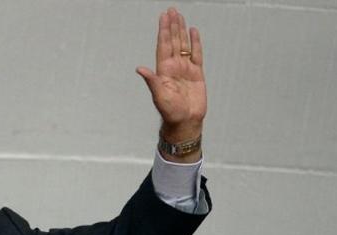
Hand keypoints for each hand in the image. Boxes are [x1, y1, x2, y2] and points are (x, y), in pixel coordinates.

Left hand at [137, 8, 206, 144]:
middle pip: (172, 41)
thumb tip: (139, 69)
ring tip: (180, 17)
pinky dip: (195, 43)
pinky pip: (196, 54)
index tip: (163, 17)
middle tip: (171, 10)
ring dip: (181, 31)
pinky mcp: (197, 73)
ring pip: (183, 45)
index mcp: (163, 70)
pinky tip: (193, 32)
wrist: (185, 121)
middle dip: (171, 26)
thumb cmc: (170, 111)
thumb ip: (151, 80)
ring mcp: (185, 69)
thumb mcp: (159, 95)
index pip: (163, 45)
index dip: (163, 31)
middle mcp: (173, 66)